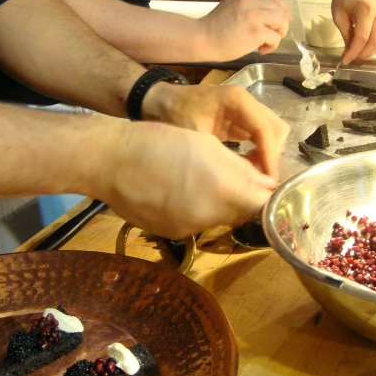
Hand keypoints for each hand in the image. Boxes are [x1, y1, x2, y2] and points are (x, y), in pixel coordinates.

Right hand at [99, 120, 278, 238]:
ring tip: (196, 179)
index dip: (266, 195)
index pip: (262, 205)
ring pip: (217, 219)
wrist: (110, 161)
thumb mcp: (205, 143)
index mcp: (221, 188)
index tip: (263, 184)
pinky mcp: (170, 234)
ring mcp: (187, 228)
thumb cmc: (159, 141)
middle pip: (240, 214)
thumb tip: (265, 184)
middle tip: (228, 176)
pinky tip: (177, 190)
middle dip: (241, 198)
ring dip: (218, 203)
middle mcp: (208, 216)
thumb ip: (240, 167)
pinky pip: (194, 223)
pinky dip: (195, 209)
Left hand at [143, 82, 289, 180]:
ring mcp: (245, 108)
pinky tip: (249, 166)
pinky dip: (261, 150)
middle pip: (275, 128)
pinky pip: (261, 133)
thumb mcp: (196, 138)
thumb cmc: (174, 116)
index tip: (269, 180)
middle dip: (272, 155)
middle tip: (263, 179)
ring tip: (255, 174)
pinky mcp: (241, 117)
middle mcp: (246, 101)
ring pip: (272, 131)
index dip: (269, 156)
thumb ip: (223, 156)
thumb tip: (246, 180)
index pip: (264, 129)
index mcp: (236, 101)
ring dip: (268, 153)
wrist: (159, 102)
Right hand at [200, 0, 291, 60]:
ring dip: (279, 34)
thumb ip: (248, 5)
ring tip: (267, 42)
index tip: (282, 20)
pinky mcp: (256, 31)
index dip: (280, 9)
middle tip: (274, 35)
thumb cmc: (215, 28)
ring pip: (281, 21)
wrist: (202, 39)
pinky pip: (275, 38)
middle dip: (281, 24)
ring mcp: (254, 14)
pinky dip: (272, 45)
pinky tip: (261, 49)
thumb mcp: (231, 6)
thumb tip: (271, 15)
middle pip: (279, 9)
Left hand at [331, 0, 375, 64]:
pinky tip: (374, 47)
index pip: (362, 37)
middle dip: (364, 54)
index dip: (354, 52)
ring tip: (363, 53)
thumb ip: (346, 34)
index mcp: (366, 10)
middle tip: (354, 59)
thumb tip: (349, 53)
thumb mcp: (338, 15)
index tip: (345, 60)